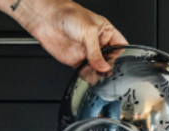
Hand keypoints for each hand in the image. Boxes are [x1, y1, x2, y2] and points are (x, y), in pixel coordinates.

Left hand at [12, 1, 126, 71]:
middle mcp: (98, 44)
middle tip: (105, 70)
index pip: (120, 47)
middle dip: (109, 67)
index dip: (121, 55)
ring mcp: (87, 53)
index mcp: (106, 32)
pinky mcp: (77, 61)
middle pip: (110, 61)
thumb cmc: (68, 14)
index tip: (119, 62)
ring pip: (98, 69)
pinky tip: (89, 76)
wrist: (47, 18)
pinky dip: (88, 77)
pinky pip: (86, 73)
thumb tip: (104, 67)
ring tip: (97, 74)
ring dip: (98, 74)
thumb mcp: (88, 31)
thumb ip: (96, 52)